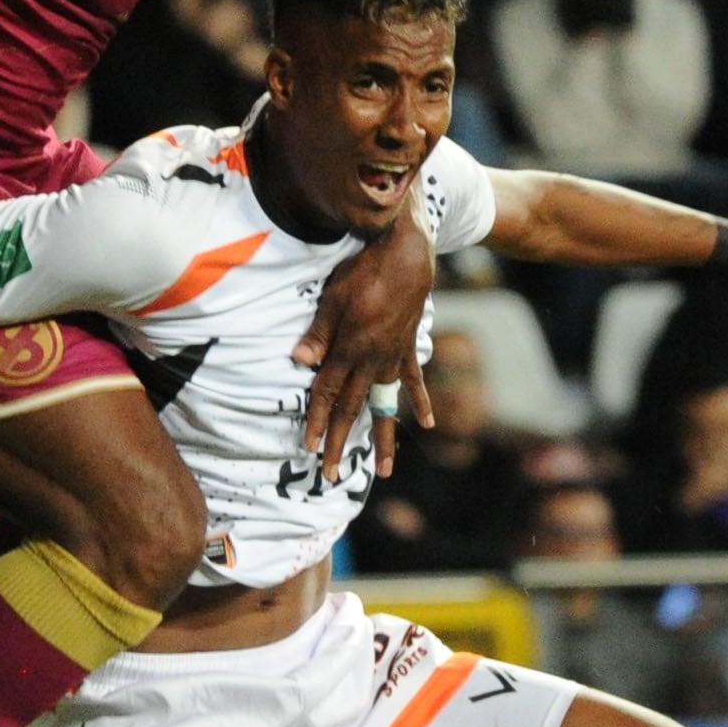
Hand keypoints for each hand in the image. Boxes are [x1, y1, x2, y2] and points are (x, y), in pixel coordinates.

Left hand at [292, 209, 434, 476]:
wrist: (407, 252)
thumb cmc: (363, 270)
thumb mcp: (333, 298)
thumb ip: (317, 333)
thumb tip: (298, 362)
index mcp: (350, 350)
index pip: (328, 394)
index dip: (318, 422)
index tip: (310, 449)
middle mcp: (372, 361)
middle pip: (352, 408)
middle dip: (340, 442)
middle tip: (330, 475)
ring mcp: (393, 357)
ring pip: (384, 404)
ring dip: (384, 438)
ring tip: (385, 471)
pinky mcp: (408, 346)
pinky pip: (414, 379)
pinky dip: (420, 401)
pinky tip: (429, 423)